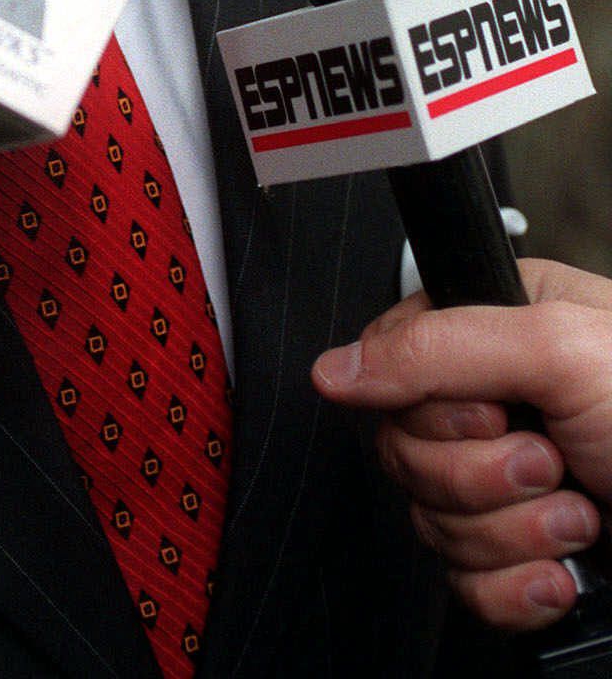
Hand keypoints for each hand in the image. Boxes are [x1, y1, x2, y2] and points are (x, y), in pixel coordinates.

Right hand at [313, 258, 611, 629]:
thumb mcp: (560, 351)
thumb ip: (438, 348)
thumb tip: (335, 368)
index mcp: (498, 327)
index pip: (390, 365)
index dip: (426, 405)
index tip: (489, 413)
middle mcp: (498, 401)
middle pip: (405, 453)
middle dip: (480, 477)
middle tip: (552, 461)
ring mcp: (510, 484)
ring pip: (433, 523)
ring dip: (514, 534)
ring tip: (582, 514)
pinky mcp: (525, 556)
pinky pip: (467, 587)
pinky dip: (519, 590)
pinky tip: (570, 571)